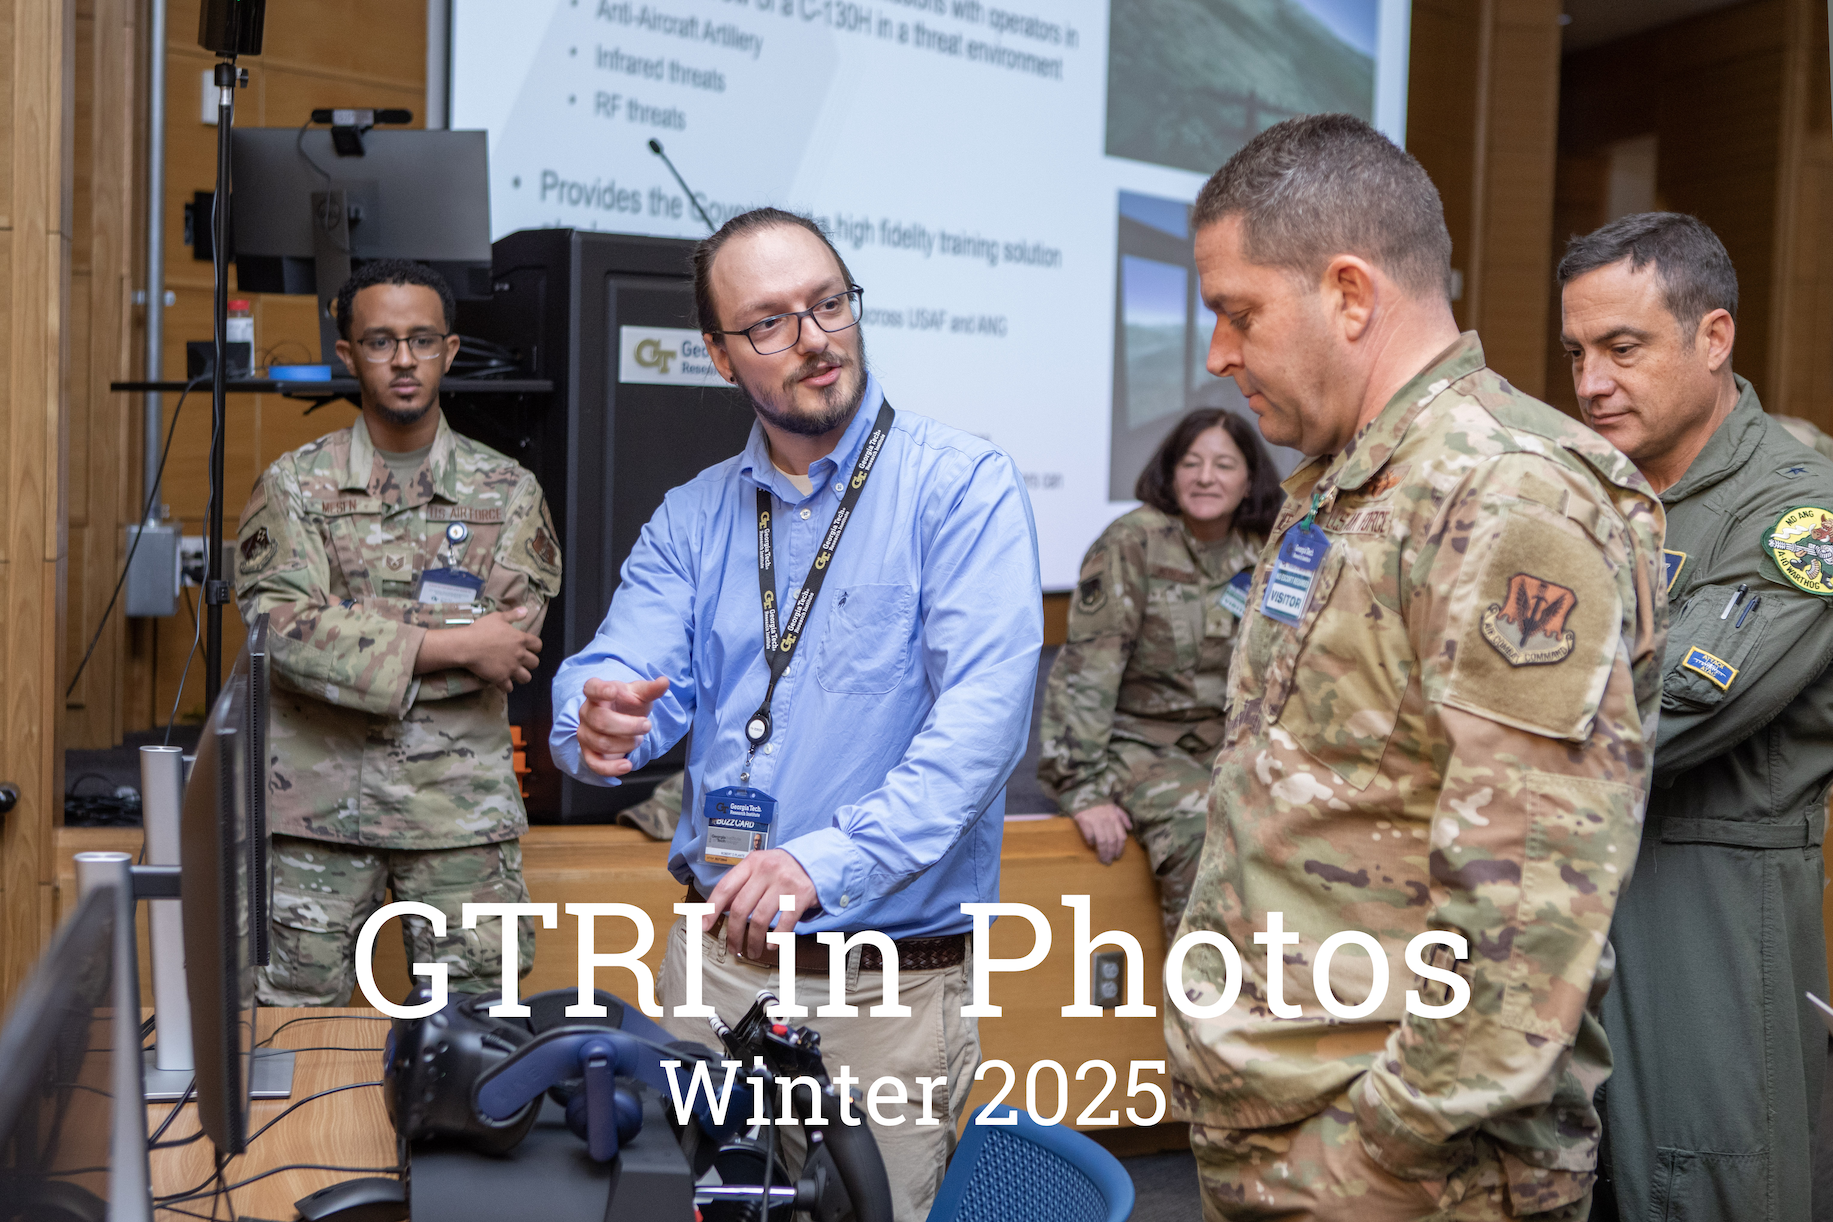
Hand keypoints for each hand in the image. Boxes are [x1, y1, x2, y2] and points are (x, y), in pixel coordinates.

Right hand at [415, 606, 541, 691]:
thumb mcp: (497, 617)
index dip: (535, 647)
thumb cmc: (481, 629)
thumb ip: (513, 615)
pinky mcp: (501, 678)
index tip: (529, 648)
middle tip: (521, 662)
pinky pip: (509, 687)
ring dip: (521, 676)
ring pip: (526, 677)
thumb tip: (525, 610)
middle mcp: (519, 655)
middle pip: (535, 663)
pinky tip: (502, 683)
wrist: (467, 646)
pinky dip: (506, 686)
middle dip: (529, 663)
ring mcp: (511, 668)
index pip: (538, 645)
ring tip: (514, 674)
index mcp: (520, 640)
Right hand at [577, 676, 669, 777]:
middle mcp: (586, 712)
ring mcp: (585, 733)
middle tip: (647, 725)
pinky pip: (594, 764)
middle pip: (600, 721)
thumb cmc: (628, 704)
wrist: (623, 721)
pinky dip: (611, 768)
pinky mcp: (588, 752)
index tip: (613, 691)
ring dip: (626, 744)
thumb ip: (651, 689)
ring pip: (601, 743)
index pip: (592, 688)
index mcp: (597, 693)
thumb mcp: (640, 694)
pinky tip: (627, 765)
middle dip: (629, 726)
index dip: (601, 690)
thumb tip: (664, 682)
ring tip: (638, 739)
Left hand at [701, 849, 818, 961]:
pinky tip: (771, 945)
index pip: (725, 887)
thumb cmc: (783, 868)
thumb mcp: (760, 868)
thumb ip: (741, 885)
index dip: (711, 909)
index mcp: (752, 863)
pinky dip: (776, 938)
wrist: (819, 858)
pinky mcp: (802, 894)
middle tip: (732, 948)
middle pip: (740, 908)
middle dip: (733, 934)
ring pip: (760, 919)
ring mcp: (785, 882)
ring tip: (751, 951)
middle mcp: (767, 870)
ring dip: (753, 941)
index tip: (703, 926)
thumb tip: (715, 910)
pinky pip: (784, 923)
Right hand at [1072, 803, 1132, 864]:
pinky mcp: (1085, 822)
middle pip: (1112, 841)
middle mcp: (1107, 820)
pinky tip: (1091, 846)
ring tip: (1102, 859)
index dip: (1120, 849)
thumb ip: (1123, 817)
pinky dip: (1091, 842)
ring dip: (1103, 852)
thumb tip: (1130, 829)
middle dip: (1111, 854)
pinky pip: (1089, 836)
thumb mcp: (1114, 807)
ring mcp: (1096, 821)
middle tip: (1108, 862)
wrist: (1084, 795)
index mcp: (1115, 818)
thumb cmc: (1100, 803)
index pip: (1120, 837)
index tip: (1117, 856)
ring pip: (1102, 841)